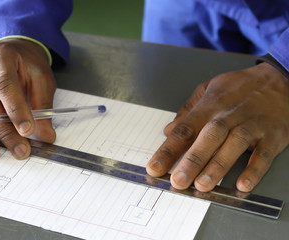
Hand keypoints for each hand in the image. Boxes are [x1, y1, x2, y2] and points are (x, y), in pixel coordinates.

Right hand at [0, 39, 55, 158]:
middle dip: (3, 130)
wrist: (13, 51)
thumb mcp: (41, 78)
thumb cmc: (27, 64)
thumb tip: (47, 136)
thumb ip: (43, 105)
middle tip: (19, 150)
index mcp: (1, 56)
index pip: (5, 85)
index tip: (27, 131)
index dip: (16, 110)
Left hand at [146, 63, 288, 191]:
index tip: (154, 167)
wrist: (280, 80)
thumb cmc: (240, 87)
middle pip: (208, 138)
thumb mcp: (209, 89)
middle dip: (192, 160)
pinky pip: (263, 154)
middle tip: (177, 181)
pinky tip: (242, 184)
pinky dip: (254, 170)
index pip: (185, 129)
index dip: (168, 149)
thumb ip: (187, 111)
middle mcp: (228, 115)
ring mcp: (251, 125)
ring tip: (202, 185)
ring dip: (218, 166)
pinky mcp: (272, 136)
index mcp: (210, 105)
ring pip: (233, 146)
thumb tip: (168, 131)